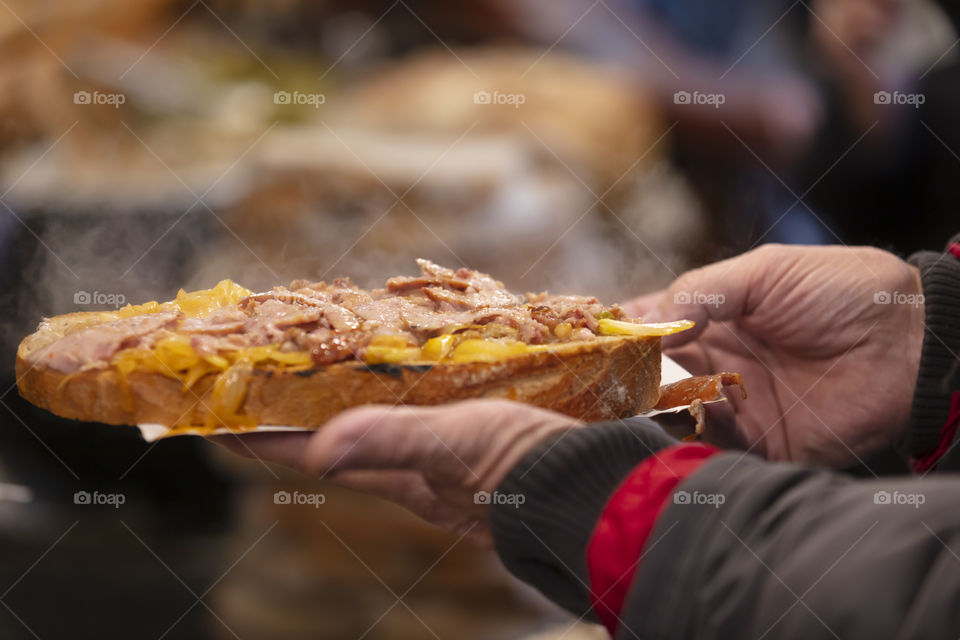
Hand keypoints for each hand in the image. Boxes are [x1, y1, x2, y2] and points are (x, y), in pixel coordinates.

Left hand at [213, 400, 578, 546]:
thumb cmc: (521, 469)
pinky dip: (388, 400)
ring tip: (310, 378)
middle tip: (251, 386)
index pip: (302, 453)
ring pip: (366, 431)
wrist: (590, 488)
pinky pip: (410, 419)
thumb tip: (319, 448)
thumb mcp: (456, 446)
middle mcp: (404, 470)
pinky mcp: (468, 448)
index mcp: (390, 472)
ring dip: (332, 409)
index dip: (253, 436)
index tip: (203, 420)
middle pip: (324, 443)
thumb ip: (394, 440)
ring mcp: (435, 462)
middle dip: (284, 419)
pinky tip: (399, 383)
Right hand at [624, 244, 924, 466]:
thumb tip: (647, 323)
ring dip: (650, 403)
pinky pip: (713, 444)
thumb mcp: (767, 272)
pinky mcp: (761, 443)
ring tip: (629, 394)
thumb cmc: (845, 292)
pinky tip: (681, 414)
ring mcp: (737, 404)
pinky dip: (692, 432)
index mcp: (718, 318)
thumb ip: (703, 291)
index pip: (655, 326)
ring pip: (675, 410)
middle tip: (601, 374)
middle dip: (626, 373)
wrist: (911, 342)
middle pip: (654, 373)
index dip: (624, 331)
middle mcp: (719, 362)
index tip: (592, 336)